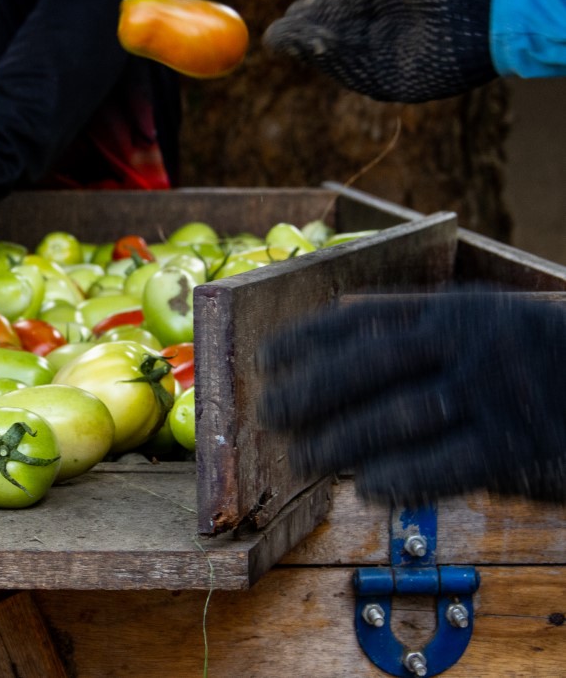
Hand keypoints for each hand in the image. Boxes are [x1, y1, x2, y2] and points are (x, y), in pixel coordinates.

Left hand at [258, 287, 565, 504]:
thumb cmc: (533, 354)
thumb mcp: (481, 319)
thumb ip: (415, 322)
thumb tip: (333, 329)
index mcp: (452, 311)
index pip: (364, 320)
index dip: (308, 340)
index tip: (265, 358)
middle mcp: (468, 345)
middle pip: (369, 367)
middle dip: (311, 391)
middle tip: (269, 415)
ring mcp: (493, 395)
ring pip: (397, 418)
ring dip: (341, 440)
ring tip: (303, 457)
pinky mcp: (517, 449)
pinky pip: (444, 466)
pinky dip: (398, 477)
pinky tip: (366, 488)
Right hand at [263, 0, 500, 102]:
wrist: (494, 4)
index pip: (336, 10)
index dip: (310, 12)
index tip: (289, 11)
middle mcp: (382, 31)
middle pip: (328, 38)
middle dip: (299, 35)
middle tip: (274, 33)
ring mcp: (389, 59)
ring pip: (336, 58)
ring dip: (309, 47)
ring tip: (287, 33)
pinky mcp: (396, 83)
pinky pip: (354, 74)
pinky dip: (332, 61)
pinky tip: (316, 42)